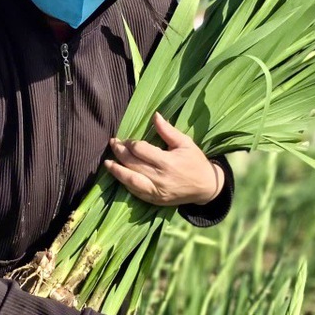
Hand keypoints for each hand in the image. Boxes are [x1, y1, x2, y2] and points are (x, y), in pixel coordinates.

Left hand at [103, 112, 223, 206]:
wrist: (206, 187)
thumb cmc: (196, 162)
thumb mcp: (185, 143)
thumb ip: (168, 130)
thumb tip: (155, 115)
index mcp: (168, 162)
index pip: (142, 150)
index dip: (131, 143)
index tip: (127, 139)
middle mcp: (160, 178)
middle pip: (133, 164)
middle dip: (120, 153)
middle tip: (113, 143)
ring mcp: (156, 191)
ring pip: (131, 180)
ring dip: (117, 171)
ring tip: (107, 163)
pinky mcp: (155, 200)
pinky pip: (136, 192)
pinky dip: (126, 184)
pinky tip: (119, 176)